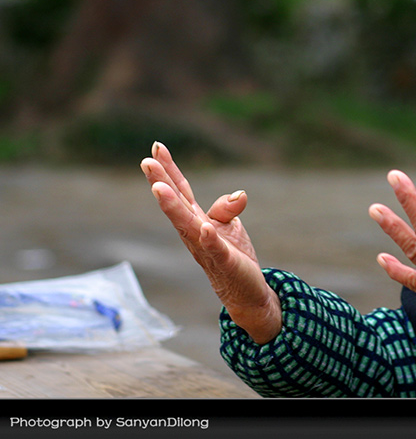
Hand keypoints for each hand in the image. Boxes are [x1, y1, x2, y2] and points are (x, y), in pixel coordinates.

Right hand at [140, 142, 280, 343]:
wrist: (245, 291)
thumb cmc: (232, 256)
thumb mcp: (229, 226)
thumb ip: (226, 207)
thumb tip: (238, 194)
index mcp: (196, 220)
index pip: (180, 191)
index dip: (169, 170)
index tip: (156, 147)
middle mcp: (194, 232)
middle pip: (176, 204)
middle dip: (162, 183)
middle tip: (147, 162)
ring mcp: (206, 248)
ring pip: (187, 225)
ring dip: (173, 208)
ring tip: (160, 188)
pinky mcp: (224, 262)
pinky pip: (214, 249)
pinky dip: (209, 238)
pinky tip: (204, 227)